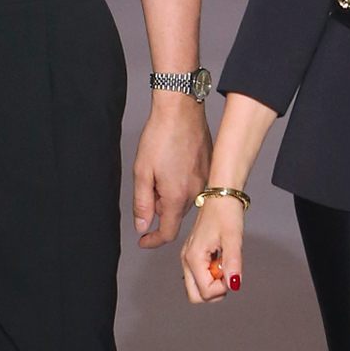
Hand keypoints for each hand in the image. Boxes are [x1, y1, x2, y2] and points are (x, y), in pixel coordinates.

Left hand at [133, 97, 210, 249]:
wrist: (181, 110)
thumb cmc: (160, 136)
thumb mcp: (142, 172)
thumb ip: (142, 203)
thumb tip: (142, 226)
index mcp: (177, 196)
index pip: (168, 232)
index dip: (153, 240)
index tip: (143, 240)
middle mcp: (195, 192)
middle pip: (174, 214)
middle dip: (158, 207)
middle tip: (147, 184)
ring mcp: (204, 181)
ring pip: (183, 199)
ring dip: (168, 194)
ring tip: (158, 168)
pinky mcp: (207, 169)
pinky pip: (192, 186)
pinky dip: (179, 182)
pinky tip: (171, 162)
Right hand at [181, 194, 244, 303]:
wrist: (221, 196)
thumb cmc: (226, 213)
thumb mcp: (233, 238)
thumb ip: (232, 264)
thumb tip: (233, 284)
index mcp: (193, 257)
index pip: (204, 291)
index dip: (222, 288)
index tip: (231, 272)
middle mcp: (187, 260)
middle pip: (196, 296)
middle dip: (214, 292)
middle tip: (227, 273)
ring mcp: (189, 258)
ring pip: (197, 288)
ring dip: (213, 283)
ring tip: (224, 263)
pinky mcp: (194, 255)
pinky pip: (200, 276)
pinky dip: (212, 274)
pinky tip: (220, 260)